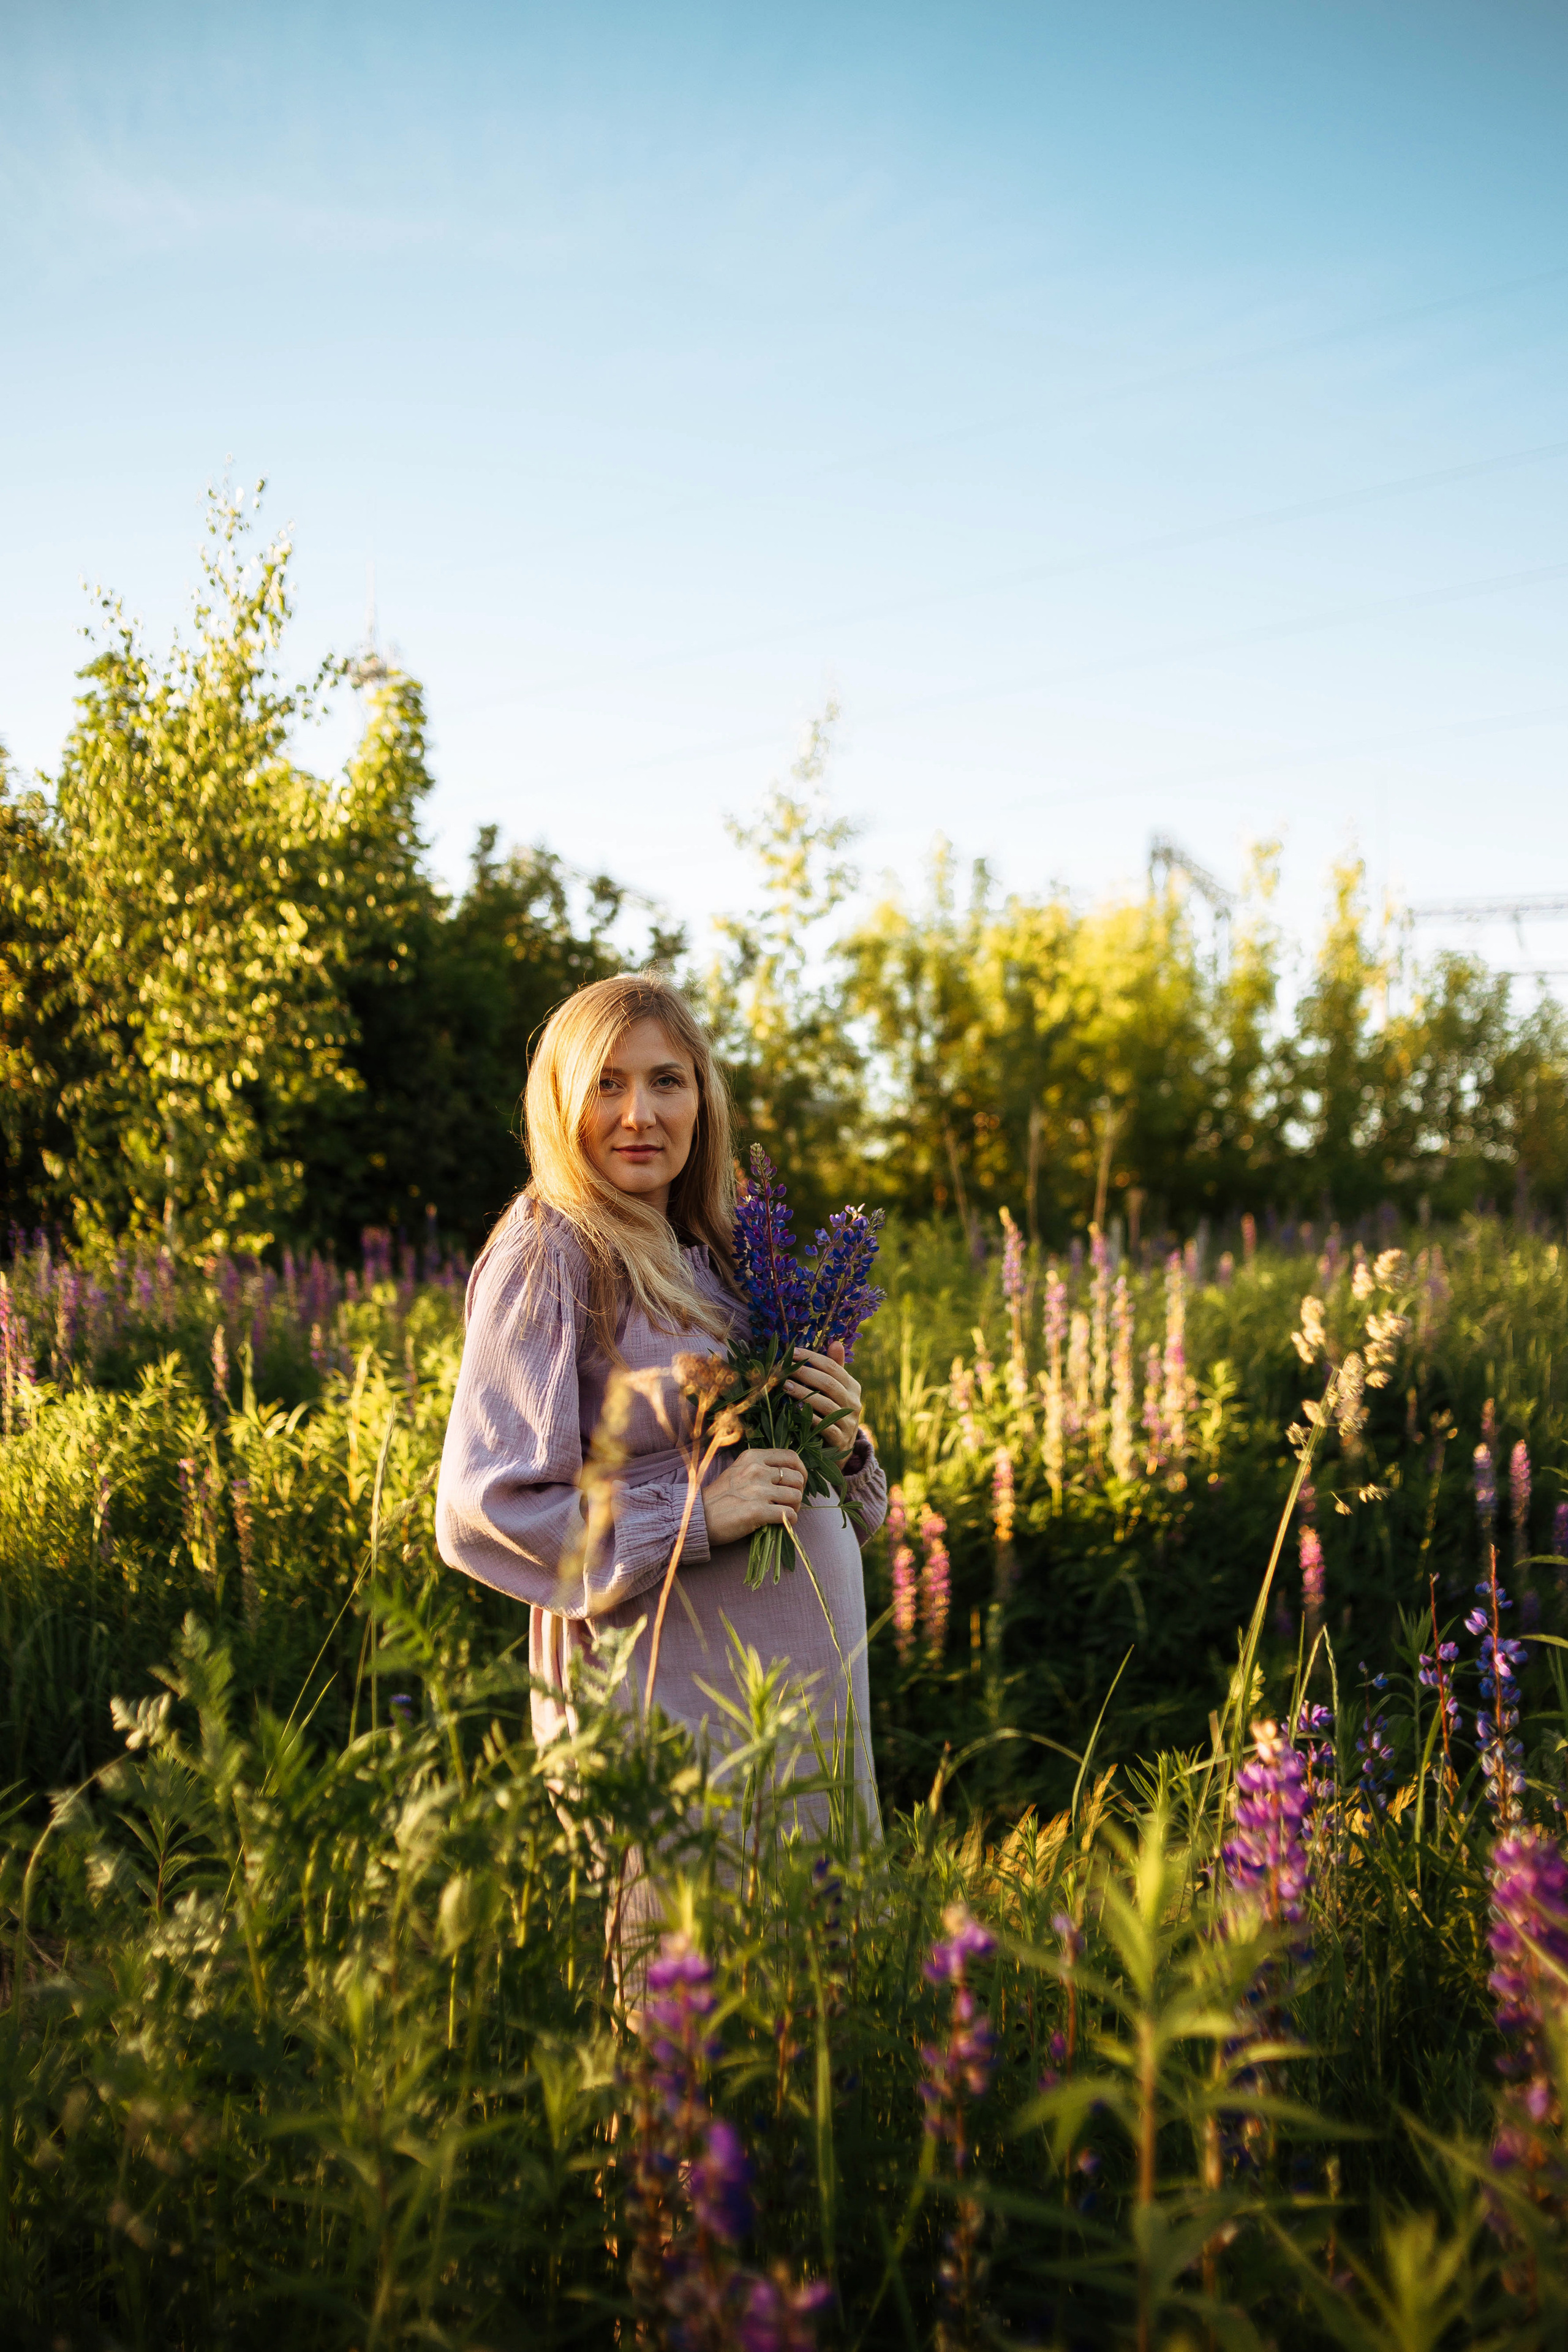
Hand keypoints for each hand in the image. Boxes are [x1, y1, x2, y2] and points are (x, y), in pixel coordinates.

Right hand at [702, 1447, 806, 1546]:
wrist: (698, 1517)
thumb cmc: (718, 1497)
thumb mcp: (737, 1471)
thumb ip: (759, 1468)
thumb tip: (786, 1475)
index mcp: (752, 1457)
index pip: (790, 1457)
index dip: (801, 1470)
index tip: (798, 1482)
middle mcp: (756, 1470)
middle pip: (797, 1478)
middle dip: (798, 1492)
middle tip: (789, 1503)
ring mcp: (757, 1490)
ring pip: (796, 1497)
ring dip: (794, 1508)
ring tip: (784, 1513)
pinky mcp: (757, 1512)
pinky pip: (789, 1515)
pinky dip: (789, 1521)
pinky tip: (782, 1523)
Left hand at [784, 1341, 861, 1457]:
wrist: (841, 1450)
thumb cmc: (832, 1414)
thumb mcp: (836, 1392)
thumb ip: (834, 1369)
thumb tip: (835, 1343)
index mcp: (853, 1387)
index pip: (833, 1367)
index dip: (812, 1358)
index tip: (791, 1352)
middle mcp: (854, 1404)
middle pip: (829, 1384)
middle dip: (805, 1373)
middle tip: (784, 1368)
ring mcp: (849, 1423)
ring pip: (826, 1404)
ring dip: (803, 1394)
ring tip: (784, 1386)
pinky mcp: (840, 1441)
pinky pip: (824, 1427)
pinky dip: (808, 1417)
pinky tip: (793, 1410)